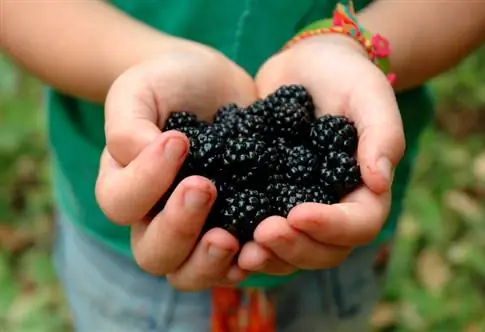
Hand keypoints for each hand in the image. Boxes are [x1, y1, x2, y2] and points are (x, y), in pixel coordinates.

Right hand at [95, 44, 257, 290]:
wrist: (213, 86)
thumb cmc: (169, 83)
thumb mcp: (140, 89)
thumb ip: (129, 125)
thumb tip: (144, 158)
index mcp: (125, 185)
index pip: (121, 202)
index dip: (146, 181)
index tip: (179, 142)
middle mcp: (154, 218)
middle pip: (153, 253)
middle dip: (177, 229)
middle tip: (204, 188)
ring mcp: (195, 231)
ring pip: (187, 274)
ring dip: (208, 263)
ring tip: (229, 238)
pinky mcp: (232, 229)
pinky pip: (233, 265)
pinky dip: (246, 263)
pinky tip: (260, 245)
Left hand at [237, 35, 404, 273]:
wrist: (305, 67)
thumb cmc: (344, 76)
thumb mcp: (368, 95)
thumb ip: (381, 135)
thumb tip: (380, 181)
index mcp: (363, 191)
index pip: (359, 225)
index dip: (332, 227)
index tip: (298, 213)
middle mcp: (332, 208)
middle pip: (322, 251)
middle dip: (294, 247)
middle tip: (263, 234)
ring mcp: (298, 208)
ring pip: (290, 251)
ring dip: (267, 255)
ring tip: (239, 246)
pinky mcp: (267, 200)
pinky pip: (258, 232)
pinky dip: (242, 240)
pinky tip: (218, 235)